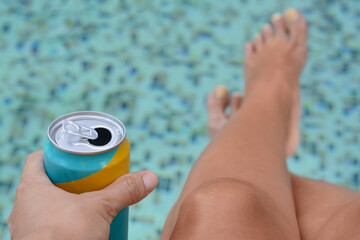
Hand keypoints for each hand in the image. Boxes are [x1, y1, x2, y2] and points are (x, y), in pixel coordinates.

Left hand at [8, 151, 157, 239]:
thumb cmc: (63, 236)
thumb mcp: (100, 208)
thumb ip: (124, 190)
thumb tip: (149, 177)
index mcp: (32, 188)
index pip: (39, 158)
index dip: (57, 153)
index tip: (76, 155)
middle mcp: (25, 206)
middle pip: (46, 182)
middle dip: (69, 179)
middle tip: (90, 178)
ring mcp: (29, 227)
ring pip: (47, 205)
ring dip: (67, 202)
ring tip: (89, 201)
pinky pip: (49, 225)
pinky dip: (64, 222)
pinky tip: (82, 226)